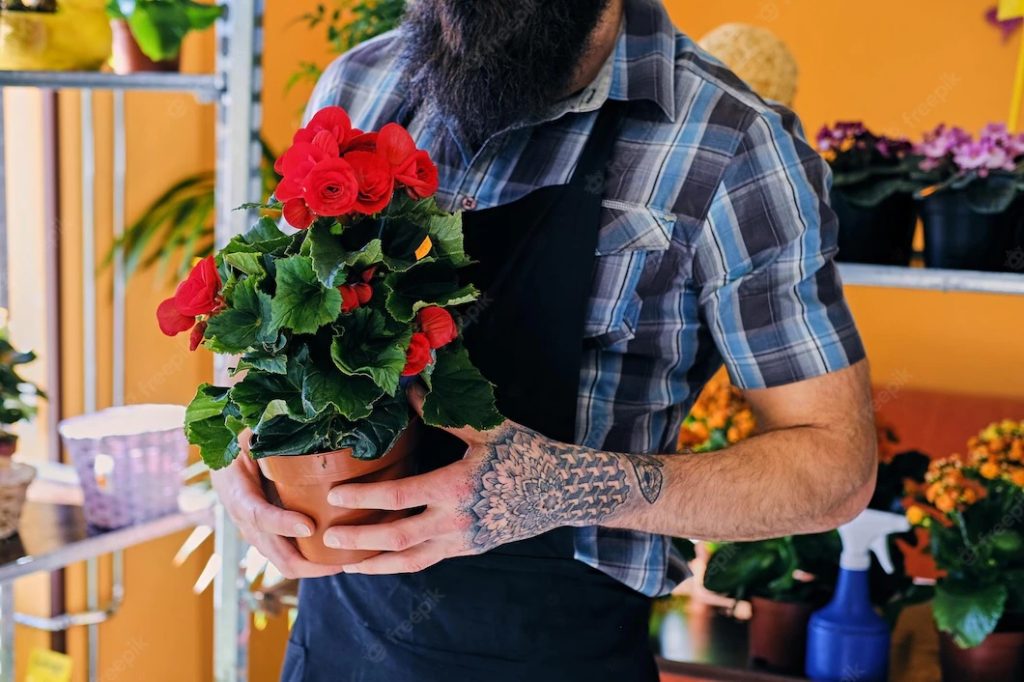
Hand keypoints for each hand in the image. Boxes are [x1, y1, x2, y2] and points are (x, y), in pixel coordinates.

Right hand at [210, 434, 340, 579]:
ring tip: (346, 562)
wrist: (224, 452)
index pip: (256, 514)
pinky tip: (337, 556)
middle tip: (340, 559)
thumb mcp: (251, 434)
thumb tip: (305, 431)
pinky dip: (311, 559)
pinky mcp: (268, 533)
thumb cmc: (243, 438)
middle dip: (307, 562)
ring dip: (313, 565)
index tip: (309, 527)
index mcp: (235, 490)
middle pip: (272, 550)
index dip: (281, 523)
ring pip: (282, 559)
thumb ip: (270, 439)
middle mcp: (243, 517)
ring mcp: (255, 530)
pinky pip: (288, 554)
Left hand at [323, 385, 637, 574]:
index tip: (336, 495)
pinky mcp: (471, 549)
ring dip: (375, 564)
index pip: (399, 496)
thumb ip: (447, 414)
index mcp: (457, 486)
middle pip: (397, 537)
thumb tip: (412, 388)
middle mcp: (457, 520)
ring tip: (345, 565)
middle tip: (327, 537)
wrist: (566, 490)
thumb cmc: (528, 452)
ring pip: (411, 561)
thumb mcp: (489, 428)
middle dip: (359, 540)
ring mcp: (464, 540)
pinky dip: (401, 564)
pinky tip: (382, 561)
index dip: (364, 497)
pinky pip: (429, 561)